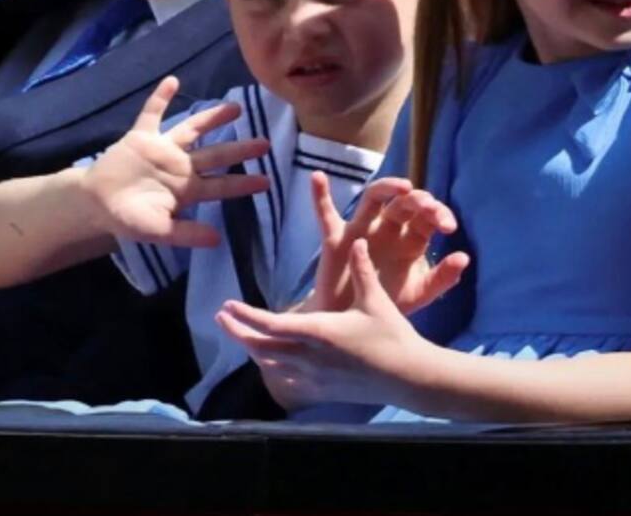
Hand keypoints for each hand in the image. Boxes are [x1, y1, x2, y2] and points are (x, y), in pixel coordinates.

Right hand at [84, 76, 269, 246]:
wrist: (95, 204)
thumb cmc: (128, 219)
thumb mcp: (157, 231)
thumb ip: (185, 234)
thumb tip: (216, 241)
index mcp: (187, 190)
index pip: (220, 185)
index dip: (242, 183)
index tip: (266, 181)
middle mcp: (180, 166)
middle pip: (215, 155)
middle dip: (239, 150)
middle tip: (265, 143)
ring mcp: (162, 149)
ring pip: (191, 129)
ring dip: (211, 118)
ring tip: (235, 107)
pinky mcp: (140, 137)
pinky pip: (151, 114)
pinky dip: (160, 98)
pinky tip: (172, 81)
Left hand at [217, 239, 433, 409]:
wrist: (409, 377)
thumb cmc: (393, 335)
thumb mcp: (375, 299)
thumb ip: (360, 270)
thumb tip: (355, 240)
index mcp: (320, 332)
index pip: (271, 325)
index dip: (245, 316)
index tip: (227, 305)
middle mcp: (311, 357)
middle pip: (261, 347)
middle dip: (238, 332)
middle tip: (222, 317)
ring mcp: (314, 378)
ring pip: (270, 365)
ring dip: (252, 349)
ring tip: (241, 333)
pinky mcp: (322, 390)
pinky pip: (286, 380)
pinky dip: (271, 368)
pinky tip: (269, 361)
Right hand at [308, 172, 468, 314]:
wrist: (353, 324)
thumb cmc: (387, 302)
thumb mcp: (418, 293)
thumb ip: (441, 278)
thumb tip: (464, 257)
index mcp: (410, 238)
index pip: (427, 217)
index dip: (439, 215)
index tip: (449, 226)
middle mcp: (387, 227)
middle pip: (403, 203)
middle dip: (419, 201)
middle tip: (430, 207)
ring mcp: (361, 230)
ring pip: (372, 198)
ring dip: (387, 187)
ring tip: (402, 186)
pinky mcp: (335, 239)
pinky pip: (325, 215)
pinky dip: (320, 195)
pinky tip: (317, 176)